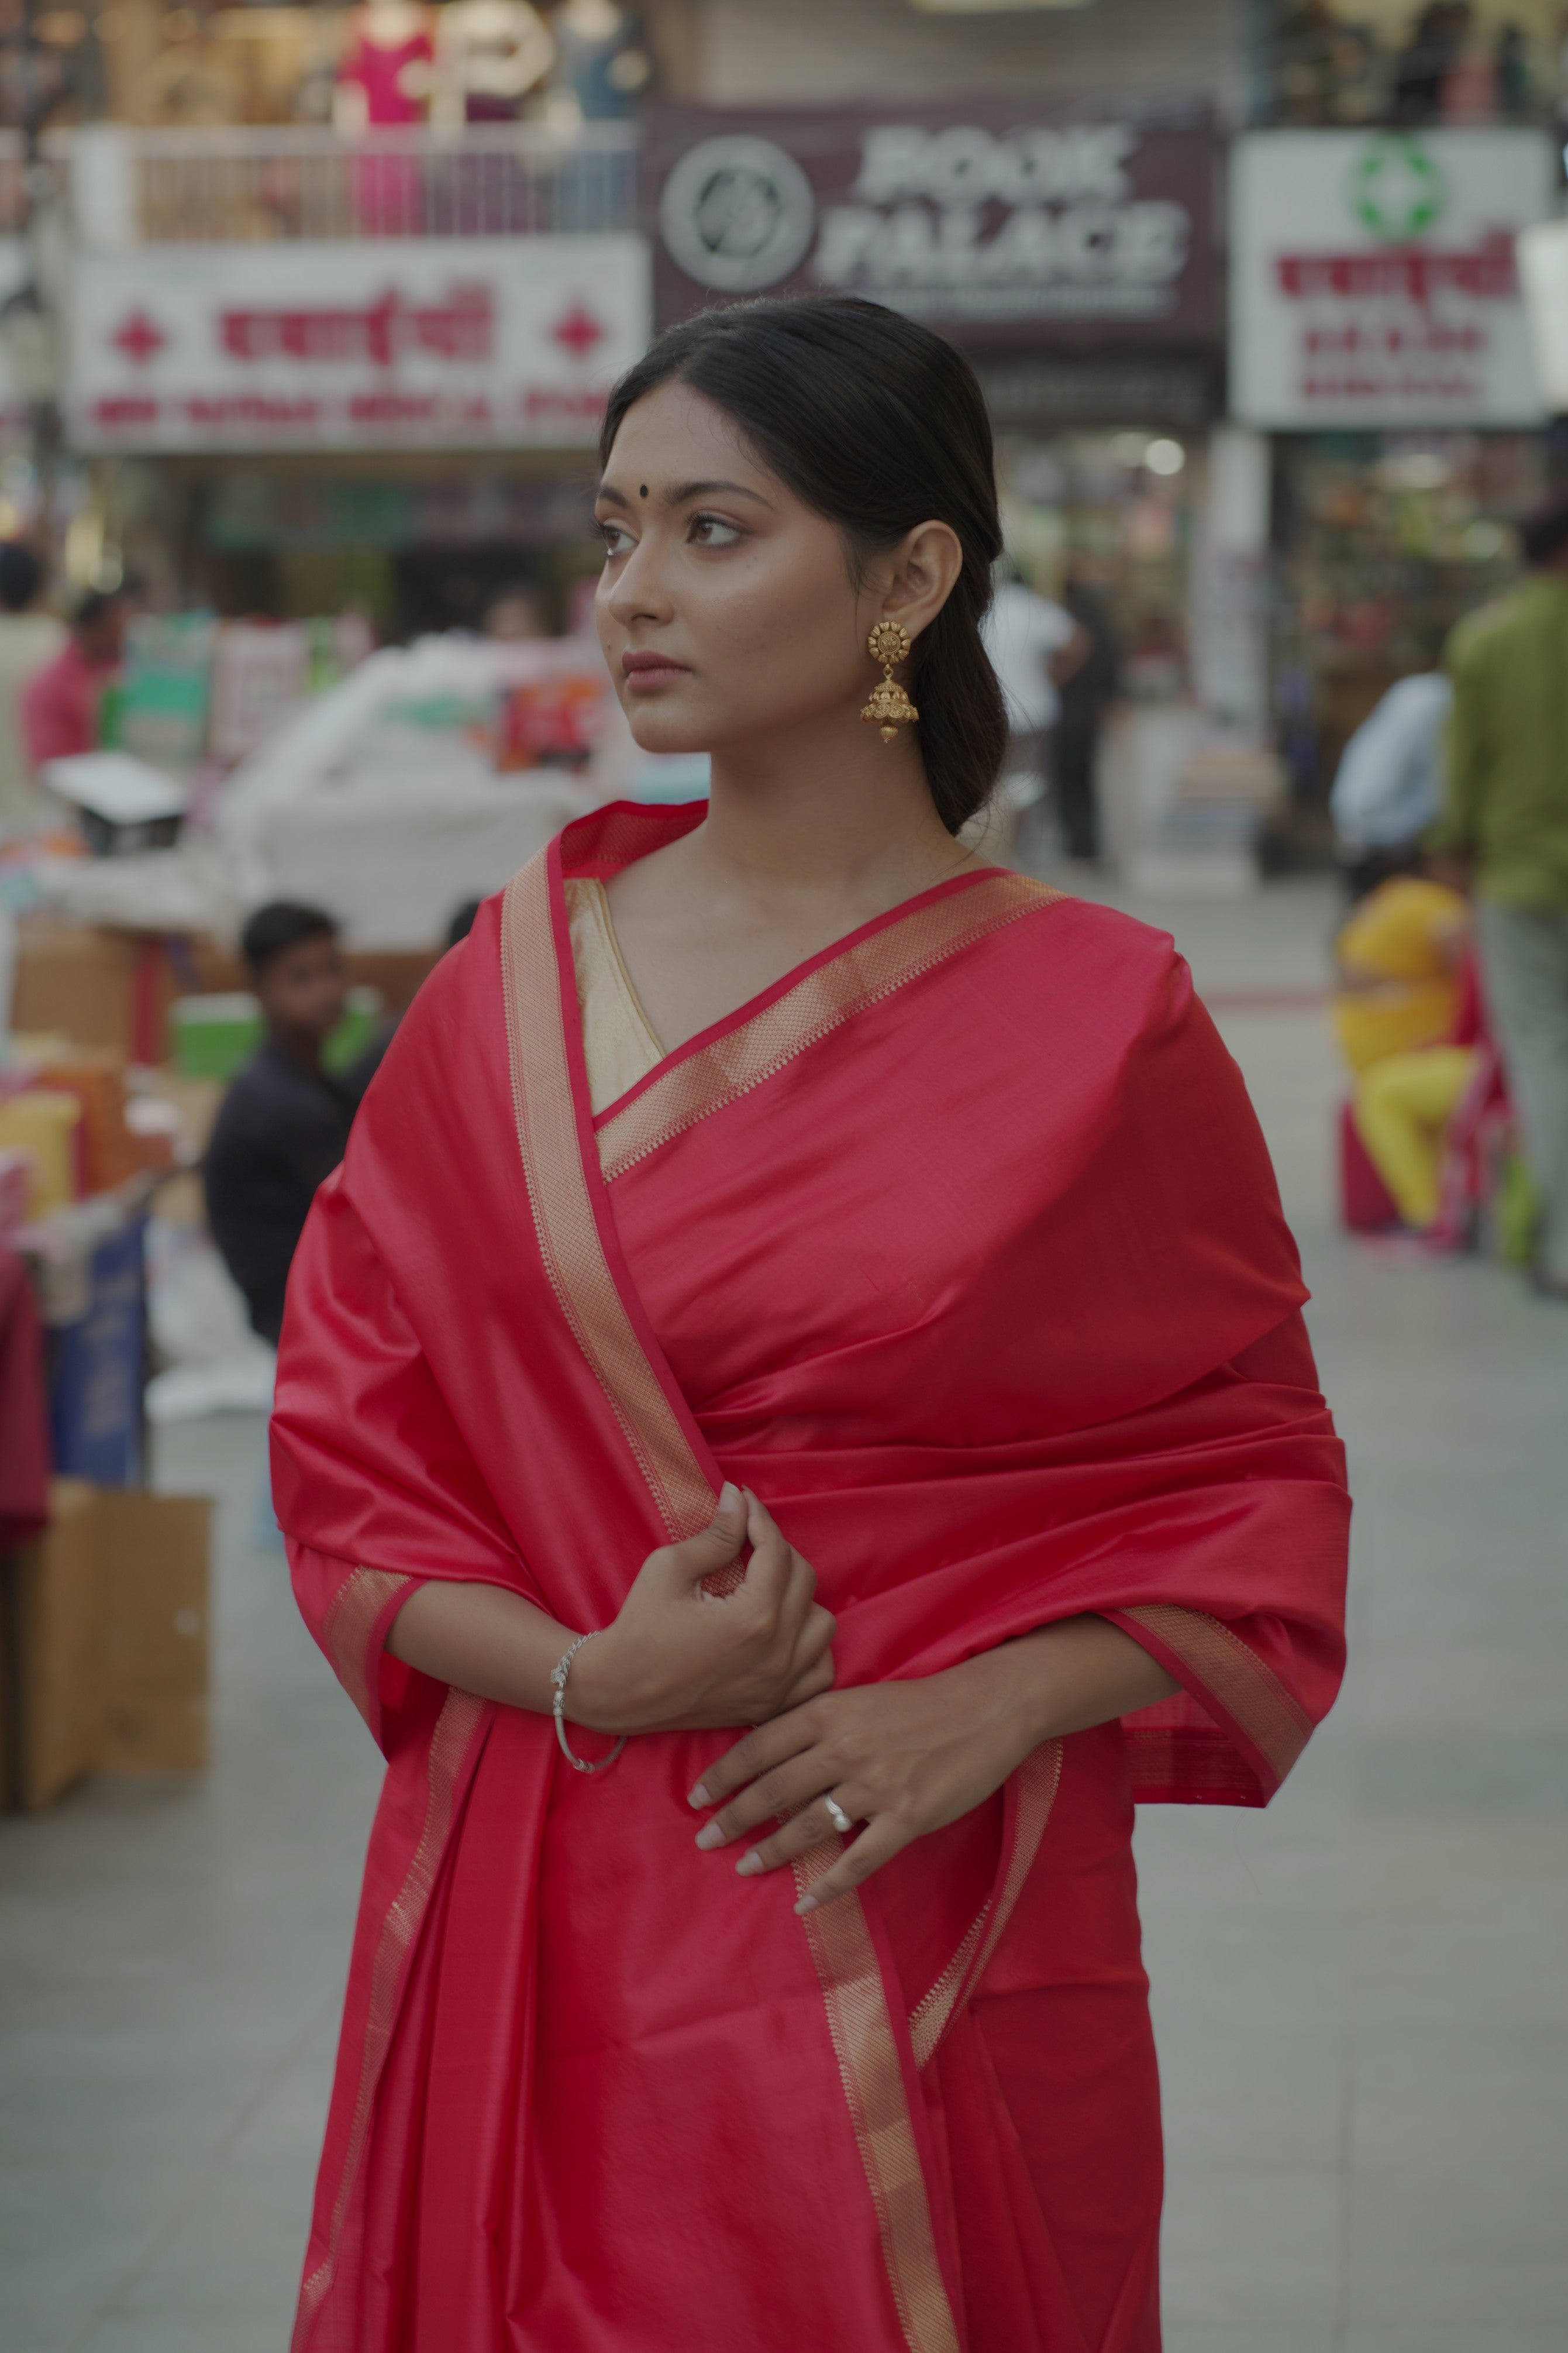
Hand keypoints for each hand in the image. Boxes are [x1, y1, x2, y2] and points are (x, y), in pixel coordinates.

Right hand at [570, 1483, 834, 1735]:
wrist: (620, 1691)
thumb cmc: (638, 1628)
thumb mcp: (669, 1569)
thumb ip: (716, 1534)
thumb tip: (738, 1499)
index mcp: (752, 1618)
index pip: (776, 1551)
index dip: (760, 1518)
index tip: (743, 1501)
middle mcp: (776, 1654)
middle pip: (804, 1581)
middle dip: (779, 1550)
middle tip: (749, 1541)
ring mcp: (779, 1685)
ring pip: (822, 1626)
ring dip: (801, 1600)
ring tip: (768, 1589)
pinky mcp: (774, 1705)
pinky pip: (820, 1673)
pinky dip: (811, 1650)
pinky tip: (784, 1635)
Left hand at [686, 1654, 1042, 1910]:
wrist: (986, 1707)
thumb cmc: (919, 1703)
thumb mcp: (858, 1699)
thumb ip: (817, 1725)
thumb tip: (768, 1755)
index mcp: (829, 1712)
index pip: (759, 1745)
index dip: (723, 1775)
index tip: (697, 1797)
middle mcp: (845, 1747)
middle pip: (773, 1789)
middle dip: (733, 1818)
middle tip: (705, 1840)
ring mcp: (877, 1784)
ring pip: (808, 1826)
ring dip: (770, 1851)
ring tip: (744, 1868)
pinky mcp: (908, 1816)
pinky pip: (858, 1860)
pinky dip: (828, 1884)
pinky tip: (804, 1901)